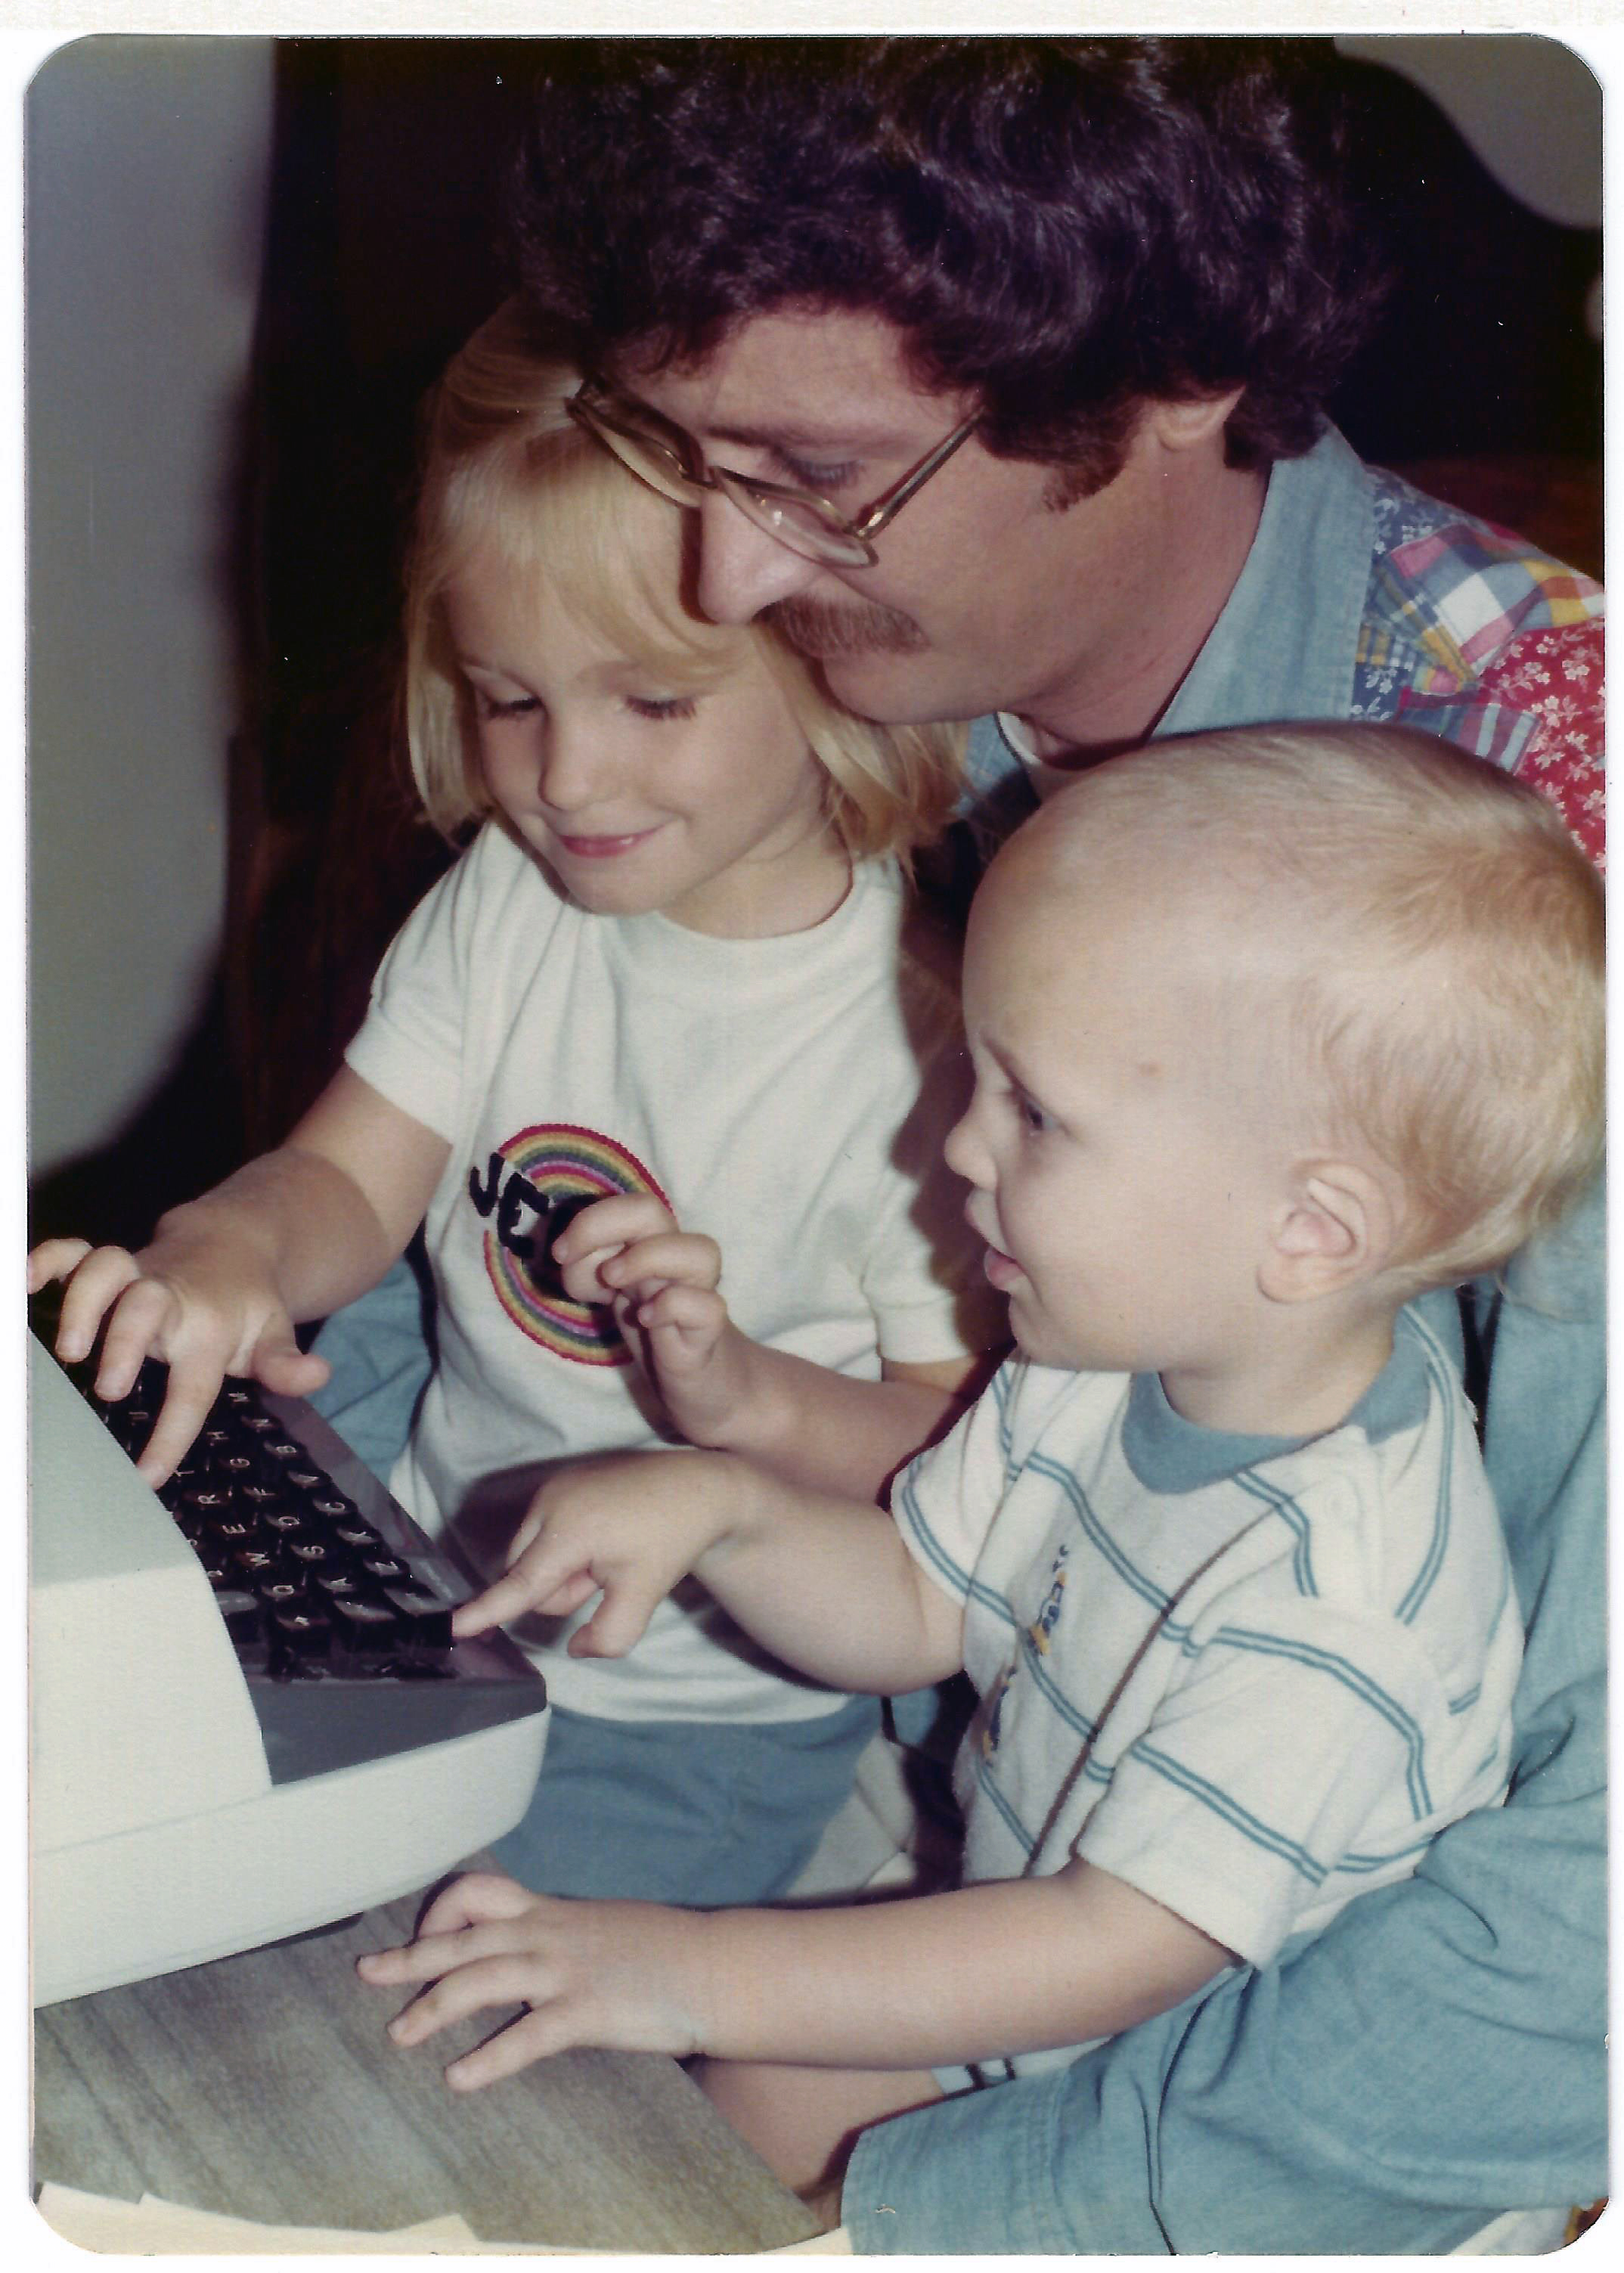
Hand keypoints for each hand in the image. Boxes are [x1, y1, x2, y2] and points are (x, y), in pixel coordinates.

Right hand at [27, 1229, 329, 1483]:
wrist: (233, 1242)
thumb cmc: (244, 1307)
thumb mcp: (273, 1336)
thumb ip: (285, 1364)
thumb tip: (316, 1375)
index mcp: (211, 1327)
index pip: (193, 1385)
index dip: (171, 1433)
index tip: (147, 1475)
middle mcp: (171, 1298)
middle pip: (146, 1306)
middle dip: (125, 1341)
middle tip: (109, 1387)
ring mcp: (137, 1275)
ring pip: (107, 1269)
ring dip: (83, 1301)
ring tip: (67, 1350)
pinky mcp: (110, 1264)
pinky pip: (75, 1251)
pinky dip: (48, 1259)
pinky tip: (26, 1284)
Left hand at [356, 1870, 713, 2089]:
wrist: (716, 1967)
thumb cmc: (665, 1951)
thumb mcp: (602, 1926)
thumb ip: (561, 1935)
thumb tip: (530, 1952)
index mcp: (552, 1912)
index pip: (480, 1892)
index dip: (441, 1913)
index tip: (421, 1938)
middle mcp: (549, 1934)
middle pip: (463, 1937)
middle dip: (410, 1957)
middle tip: (368, 1972)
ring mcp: (566, 1971)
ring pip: (481, 1979)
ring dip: (433, 2008)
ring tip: (400, 2035)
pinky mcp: (587, 2011)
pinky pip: (526, 2036)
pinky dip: (488, 2058)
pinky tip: (460, 2080)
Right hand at [450, 1446, 745, 1649]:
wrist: (697, 1487)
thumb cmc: (671, 1539)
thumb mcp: (645, 1595)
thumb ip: (609, 1635)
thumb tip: (576, 1647)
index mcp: (569, 1531)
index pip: (519, 1585)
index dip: (484, 1612)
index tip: (450, 1627)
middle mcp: (550, 1503)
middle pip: (525, 1578)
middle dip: (560, 1590)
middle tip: (608, 1574)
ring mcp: (552, 1487)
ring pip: (531, 1558)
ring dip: (564, 1570)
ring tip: (609, 1552)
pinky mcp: (558, 1482)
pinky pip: (542, 1534)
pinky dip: (567, 1548)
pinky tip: (605, 1536)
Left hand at [550, 1195, 755, 1442]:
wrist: (708, 1386)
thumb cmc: (659, 1334)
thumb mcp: (617, 1296)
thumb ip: (591, 1270)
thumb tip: (566, 1254)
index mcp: (651, 1246)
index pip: (626, 1206)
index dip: (589, 1221)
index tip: (559, 1254)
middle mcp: (675, 1262)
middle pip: (651, 1210)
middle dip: (603, 1225)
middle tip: (578, 1264)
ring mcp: (698, 1294)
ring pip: (699, 1251)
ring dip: (645, 1258)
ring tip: (613, 1284)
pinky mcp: (708, 1334)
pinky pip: (708, 1307)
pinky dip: (674, 1307)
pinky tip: (647, 1320)